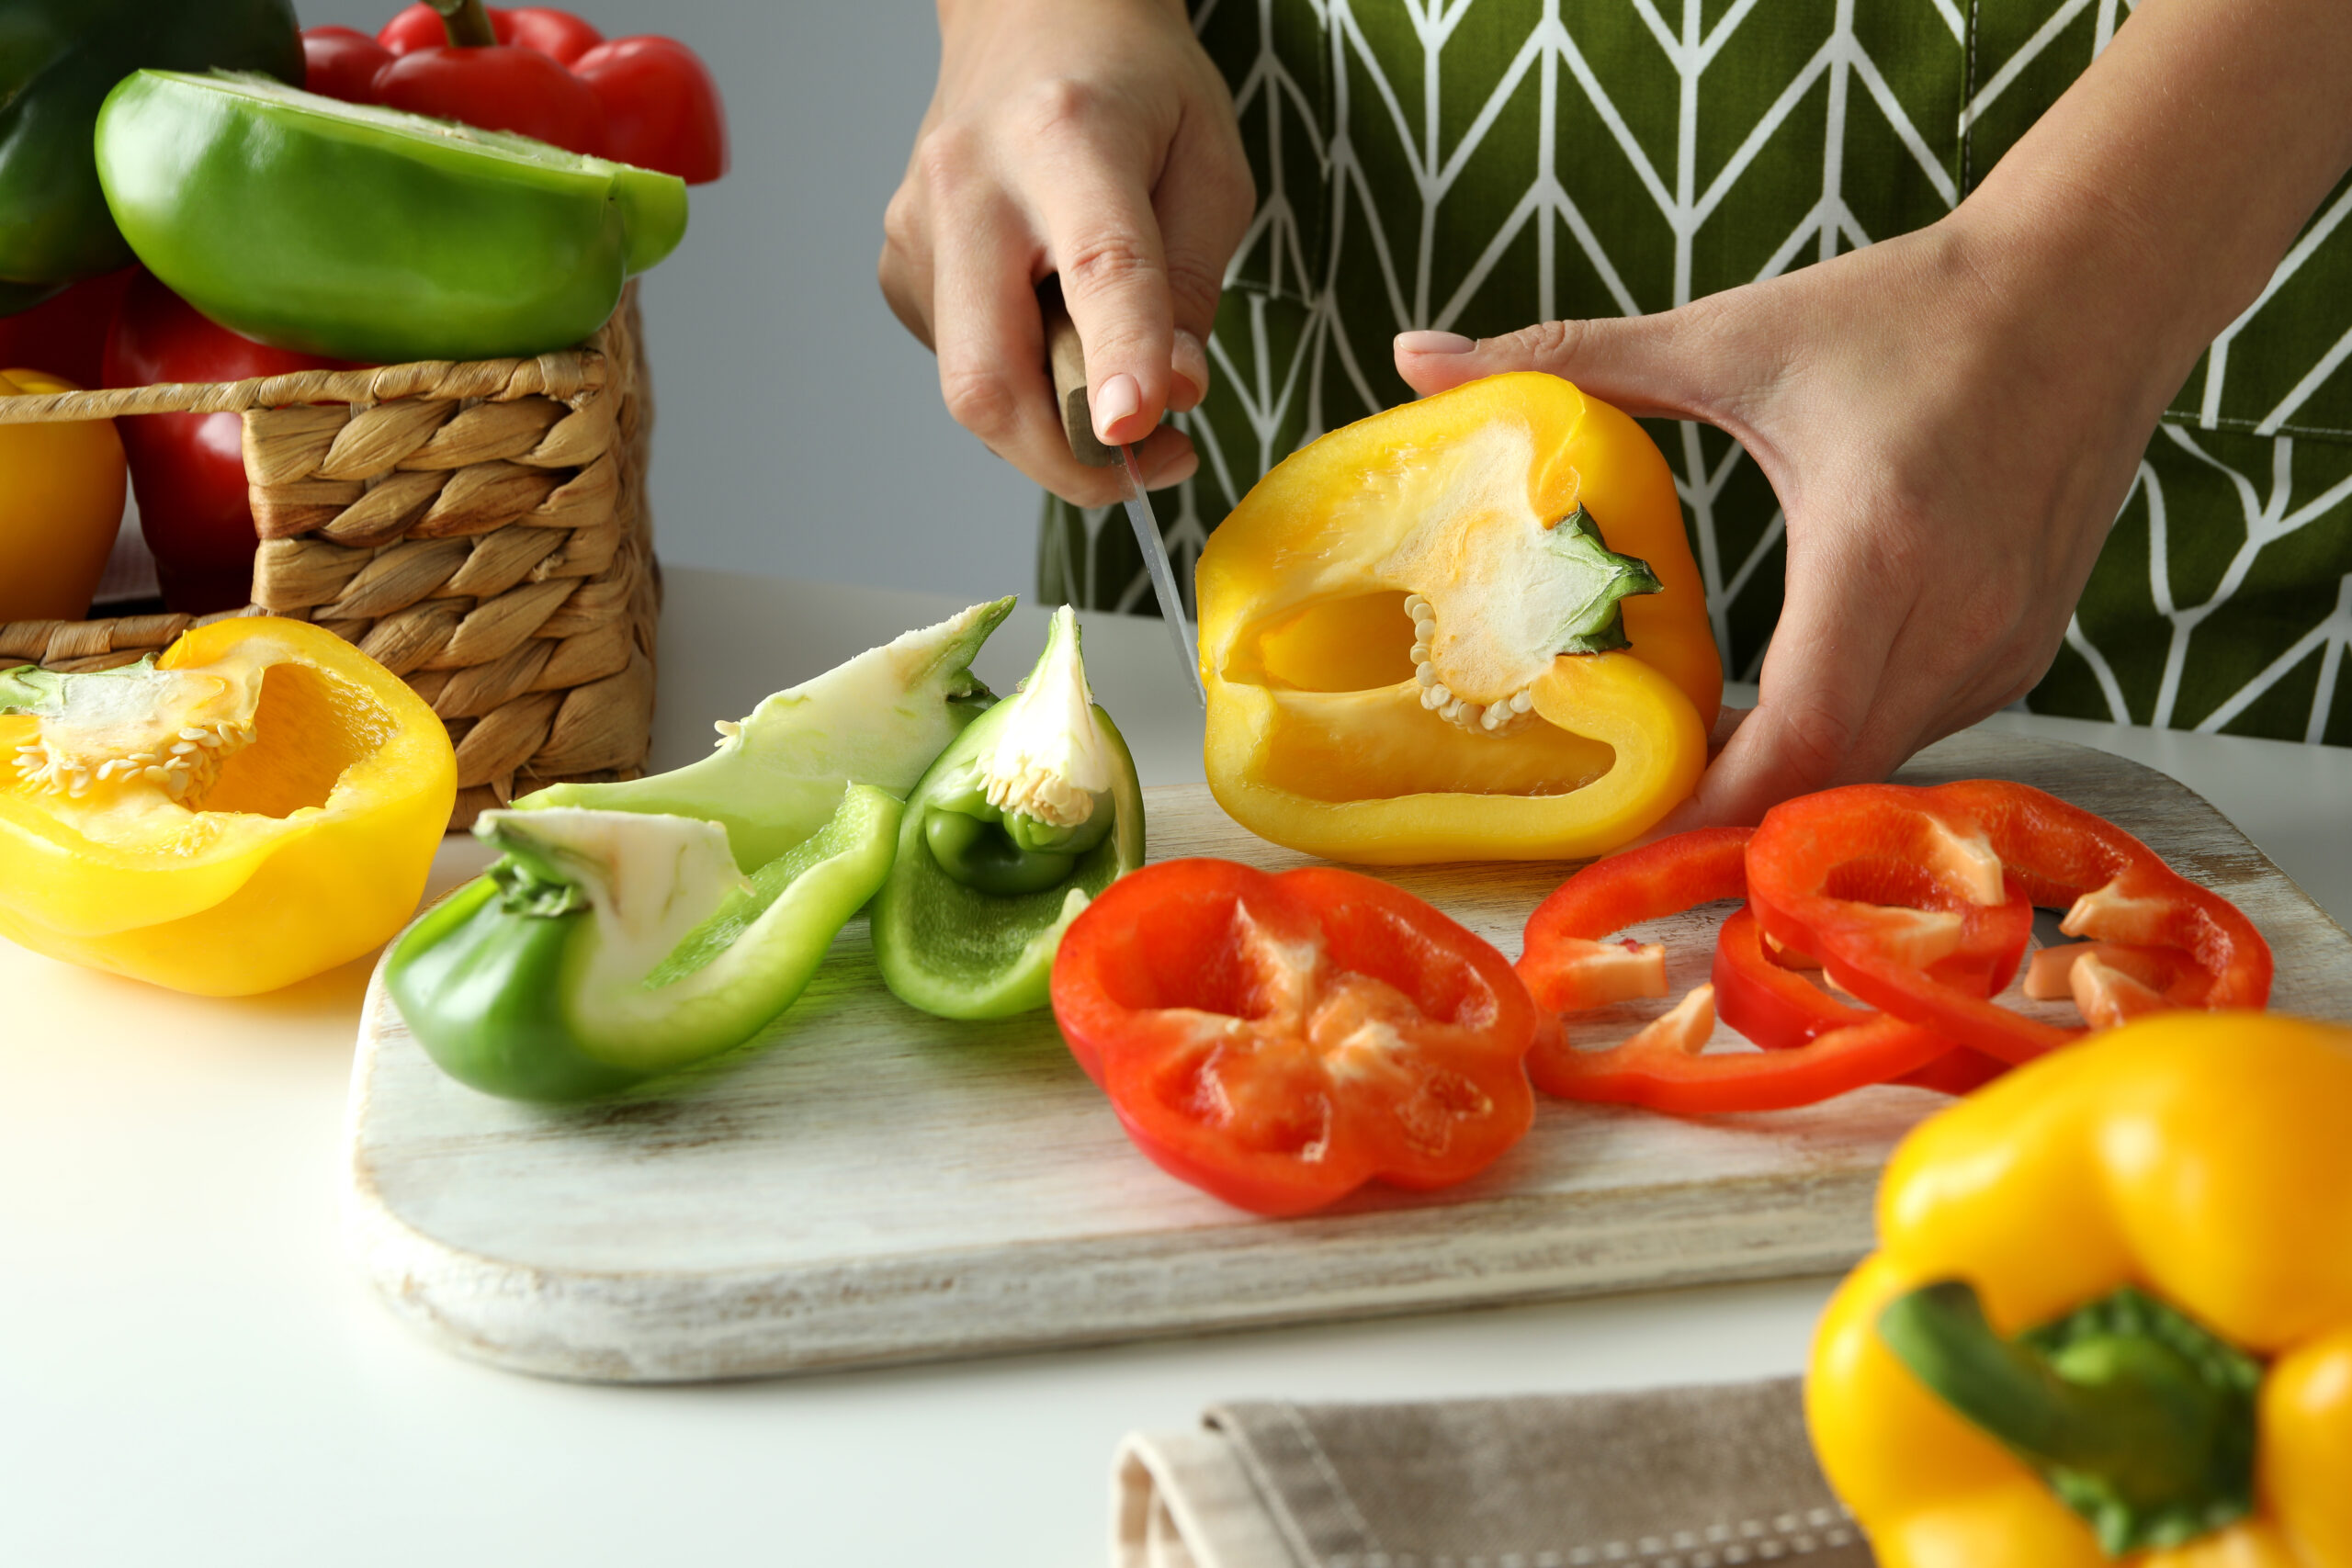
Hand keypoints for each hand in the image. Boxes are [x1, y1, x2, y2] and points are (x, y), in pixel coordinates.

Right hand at [880, 0, 1252, 506]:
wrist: (1032, 14)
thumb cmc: (1134, 88)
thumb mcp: (1209, 167)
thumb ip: (1192, 286)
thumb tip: (1169, 396)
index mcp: (1065, 137)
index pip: (1097, 268)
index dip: (1119, 360)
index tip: (1138, 432)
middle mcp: (968, 184)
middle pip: (989, 375)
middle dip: (1067, 459)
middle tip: (1150, 464)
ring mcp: (915, 232)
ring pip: (973, 390)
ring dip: (1052, 421)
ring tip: (1111, 367)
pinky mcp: (898, 270)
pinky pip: (964, 369)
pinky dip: (1024, 381)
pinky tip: (1052, 322)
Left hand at [1394, 0, 2351, 826]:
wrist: (2094, 282)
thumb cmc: (1912, 308)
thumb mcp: (1732, 335)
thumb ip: (1571, 355)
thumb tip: (1410, 354)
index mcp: (1878, 545)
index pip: (1794, 735)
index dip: (1704, 803)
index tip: (1615, 829)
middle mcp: (1957, 615)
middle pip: (1826, 773)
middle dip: (1724, 808)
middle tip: (1619, 813)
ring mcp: (2004, 641)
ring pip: (1873, 763)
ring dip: (1781, 772)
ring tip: (1682, 762)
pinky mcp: (2026, 645)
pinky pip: (1917, 732)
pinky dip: (1839, 736)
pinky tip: (1771, 710)